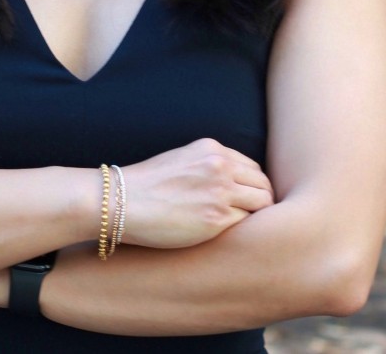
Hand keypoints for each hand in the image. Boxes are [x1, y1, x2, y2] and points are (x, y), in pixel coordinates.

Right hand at [121, 138, 274, 248]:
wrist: (123, 201)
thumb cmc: (147, 184)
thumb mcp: (181, 159)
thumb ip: (209, 165)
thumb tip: (234, 182)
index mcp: (211, 149)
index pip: (251, 167)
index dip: (252, 185)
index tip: (248, 199)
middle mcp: (220, 166)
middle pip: (262, 184)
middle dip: (261, 200)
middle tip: (251, 218)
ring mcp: (220, 192)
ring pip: (262, 203)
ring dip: (256, 216)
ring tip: (245, 228)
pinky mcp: (217, 219)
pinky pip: (247, 224)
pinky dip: (242, 230)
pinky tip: (230, 236)